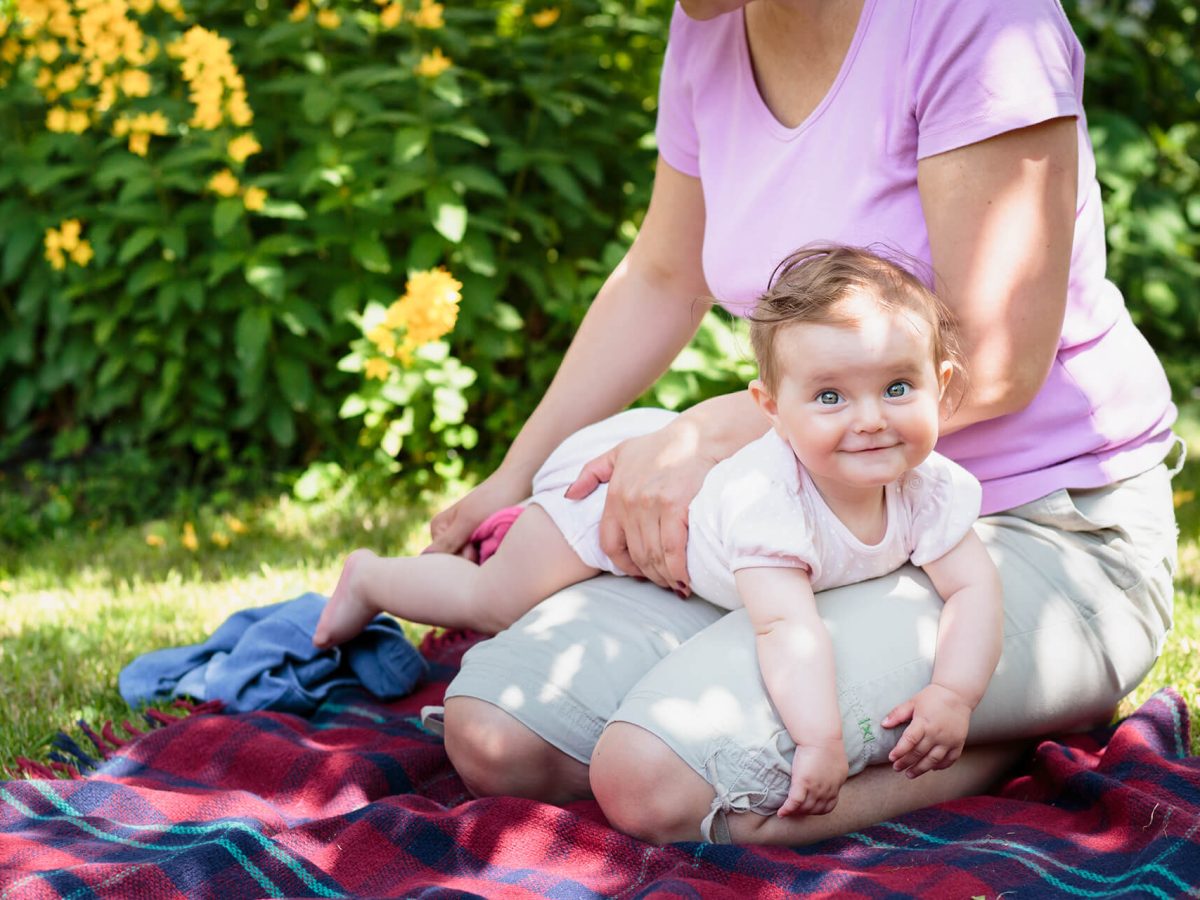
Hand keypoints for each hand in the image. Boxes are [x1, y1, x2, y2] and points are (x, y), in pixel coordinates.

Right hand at [423, 467, 528, 560]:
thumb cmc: (493, 497)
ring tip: (496, 542)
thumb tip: (424, 560)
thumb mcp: (469, 520)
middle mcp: (449, 535)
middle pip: (457, 563)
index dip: (460, 560)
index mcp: (438, 528)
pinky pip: (483, 556)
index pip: (443, 561)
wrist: (519, 482)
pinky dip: (491, 555)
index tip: (476, 549)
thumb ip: (448, 541)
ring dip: (484, 558)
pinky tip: (499, 544)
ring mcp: (467, 538)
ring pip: (471, 562)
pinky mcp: (482, 540)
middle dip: (473, 559)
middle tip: (488, 543)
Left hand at [564, 418, 712, 590]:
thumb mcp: (619, 453)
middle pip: (636, 554)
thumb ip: (591, 473)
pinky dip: (678, 569)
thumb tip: (568, 496)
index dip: (623, 564)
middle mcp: (629, 503)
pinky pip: (673, 549)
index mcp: (615, 496)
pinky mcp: (675, 506)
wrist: (697, 436)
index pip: (609, 544)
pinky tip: (686, 580)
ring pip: (654, 556)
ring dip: (665, 577)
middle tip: (664, 584)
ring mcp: (652, 505)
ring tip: (677, 585)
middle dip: (650, 576)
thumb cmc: (659, 445)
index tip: (638, 571)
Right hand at [778, 740, 847, 816]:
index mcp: (836, 785)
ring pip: (805, 808)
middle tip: (795, 811)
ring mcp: (815, 788)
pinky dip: (787, 810)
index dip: (818, 810)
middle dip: (805, 812)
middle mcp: (827, 790)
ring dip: (796, 812)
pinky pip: (794, 802)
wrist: (820, 736)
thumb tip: (829, 773)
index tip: (810, 808)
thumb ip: (833, 772)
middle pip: (815, 809)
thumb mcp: (837, 761)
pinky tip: (780, 813)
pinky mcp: (803, 783)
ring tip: (787, 811)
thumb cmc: (827, 742)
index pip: (828, 806)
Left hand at [883, 683, 972, 778]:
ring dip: (921, 769)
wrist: (957, 694)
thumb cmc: (932, 698)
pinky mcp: (959, 743)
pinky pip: (950, 760)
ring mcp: (949, 740)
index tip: (891, 758)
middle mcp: (936, 734)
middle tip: (897, 768)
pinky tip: (932, 768)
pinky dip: (941, 766)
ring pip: (933, 760)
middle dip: (906, 762)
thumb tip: (883, 724)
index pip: (909, 741)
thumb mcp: (912, 702)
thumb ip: (897, 714)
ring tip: (910, 774)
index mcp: (923, 722)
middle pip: (919, 753)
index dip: (899, 751)